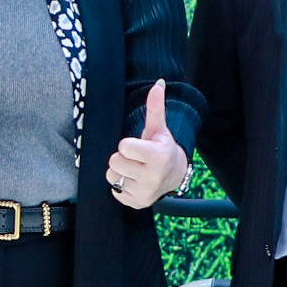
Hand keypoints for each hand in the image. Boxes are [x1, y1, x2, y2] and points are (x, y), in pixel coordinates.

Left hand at [106, 80, 187, 209]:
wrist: (174, 175)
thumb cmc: (161, 147)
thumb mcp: (158, 128)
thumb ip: (155, 107)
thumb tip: (158, 83)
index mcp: (159, 156)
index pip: (124, 147)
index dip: (128, 144)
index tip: (139, 146)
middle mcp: (153, 177)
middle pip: (114, 162)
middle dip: (122, 158)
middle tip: (135, 158)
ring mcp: (145, 192)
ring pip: (112, 177)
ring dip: (120, 172)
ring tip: (134, 169)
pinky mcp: (137, 203)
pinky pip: (115, 191)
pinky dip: (122, 186)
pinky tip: (134, 181)